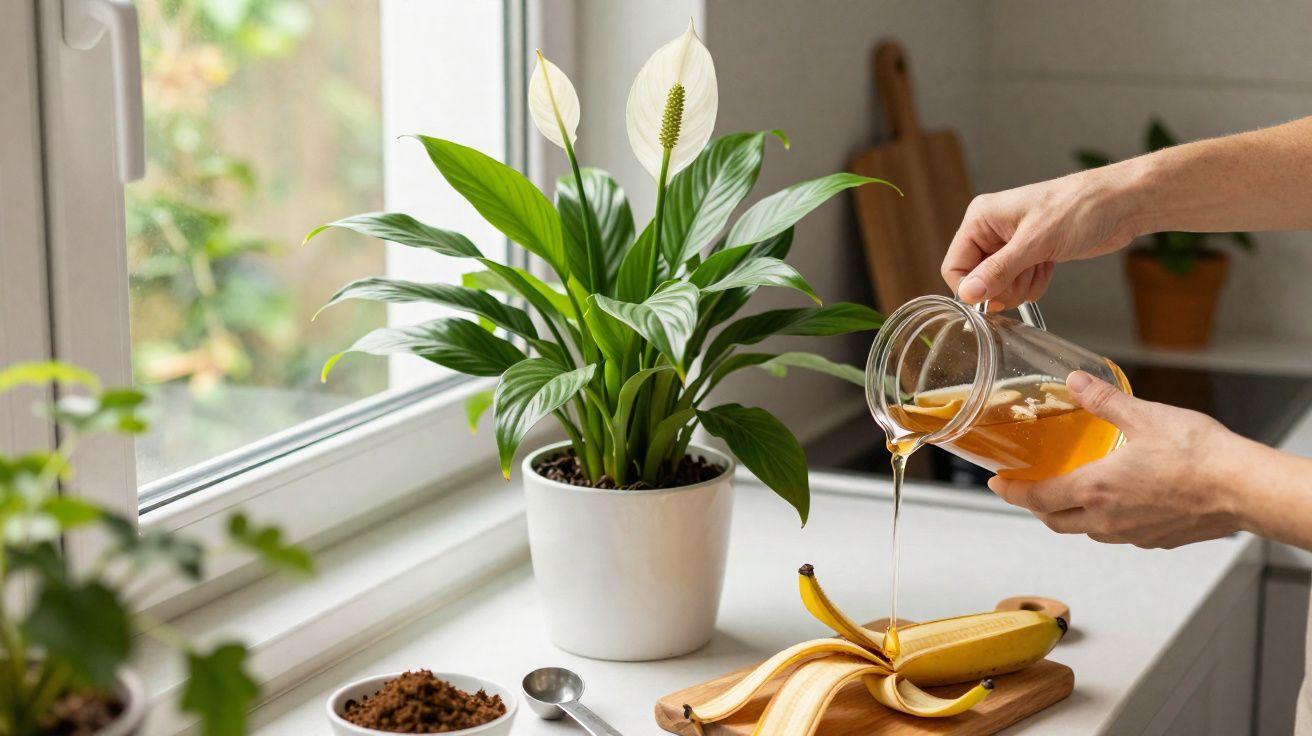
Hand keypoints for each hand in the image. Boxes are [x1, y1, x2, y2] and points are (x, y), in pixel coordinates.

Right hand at [942, 168, 1137, 307]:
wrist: (1119, 205)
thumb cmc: (1079, 207)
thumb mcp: (1034, 242)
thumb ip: (998, 271)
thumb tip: (968, 293)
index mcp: (981, 219)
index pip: (954, 266)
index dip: (971, 287)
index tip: (993, 296)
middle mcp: (991, 232)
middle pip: (978, 280)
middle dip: (1003, 287)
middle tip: (1025, 276)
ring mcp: (1010, 245)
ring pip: (999, 286)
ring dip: (1021, 286)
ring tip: (1042, 265)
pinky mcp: (1029, 255)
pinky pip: (1019, 284)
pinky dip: (1034, 283)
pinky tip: (1049, 266)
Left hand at [987, 371, 1243, 548]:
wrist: (1244, 488)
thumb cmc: (1199, 456)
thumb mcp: (1144, 415)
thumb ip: (1104, 401)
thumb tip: (1076, 382)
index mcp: (1096, 489)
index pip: (1037, 498)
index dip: (1012, 491)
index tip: (998, 483)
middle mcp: (1108, 518)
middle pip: (1055, 521)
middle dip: (1035, 506)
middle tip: (1026, 489)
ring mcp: (1133, 533)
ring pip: (1086, 530)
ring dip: (1069, 515)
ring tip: (1068, 494)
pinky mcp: (1157, 539)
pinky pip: (1117, 534)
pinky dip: (1104, 520)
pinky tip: (1115, 502)